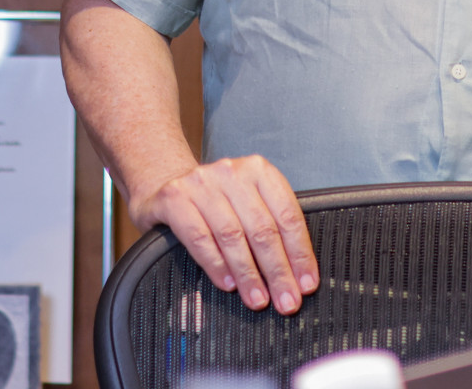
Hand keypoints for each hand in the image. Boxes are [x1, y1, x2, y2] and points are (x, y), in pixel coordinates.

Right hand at [129, 155, 318, 313]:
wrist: (165, 184)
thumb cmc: (217, 202)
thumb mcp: (248, 203)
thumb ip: (271, 227)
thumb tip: (297, 275)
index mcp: (258, 170)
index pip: (287, 215)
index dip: (299, 253)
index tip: (306, 283)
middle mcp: (231, 172)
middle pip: (262, 228)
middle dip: (277, 271)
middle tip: (286, 301)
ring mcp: (201, 183)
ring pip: (232, 235)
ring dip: (248, 274)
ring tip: (258, 299)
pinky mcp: (174, 198)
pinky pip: (199, 237)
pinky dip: (216, 264)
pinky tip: (228, 283)